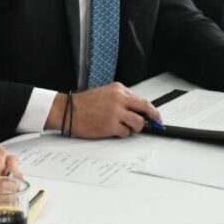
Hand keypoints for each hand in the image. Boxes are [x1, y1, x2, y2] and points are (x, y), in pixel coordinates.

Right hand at [44, 83, 160, 138]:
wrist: (68, 110)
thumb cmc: (84, 103)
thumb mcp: (105, 93)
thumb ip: (122, 99)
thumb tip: (138, 110)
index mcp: (118, 89)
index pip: (142, 100)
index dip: (151, 110)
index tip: (156, 116)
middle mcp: (119, 99)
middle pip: (145, 109)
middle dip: (153, 118)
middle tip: (156, 124)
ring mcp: (116, 113)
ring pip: (138, 123)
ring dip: (134, 128)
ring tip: (124, 127)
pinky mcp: (111, 126)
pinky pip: (126, 133)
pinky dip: (122, 133)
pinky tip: (113, 130)